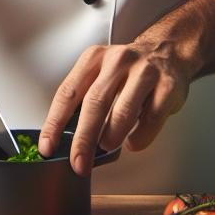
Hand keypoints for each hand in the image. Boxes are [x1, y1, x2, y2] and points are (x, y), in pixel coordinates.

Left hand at [38, 39, 192, 176]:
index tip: (48, 146)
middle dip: (84, 139)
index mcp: (94, 58)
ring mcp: (144, 72)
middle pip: (94, 103)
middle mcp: (117, 61)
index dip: (55, 122)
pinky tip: (133, 143)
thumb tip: (68, 137)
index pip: (68, 92)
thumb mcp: (101, 71)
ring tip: (106, 147)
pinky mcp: (167, 86)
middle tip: (78, 162)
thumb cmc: (128, 69)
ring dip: (112, 136)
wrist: (167, 51)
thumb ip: (86, 97)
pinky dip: (140, 137)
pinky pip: (151, 119)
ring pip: (123, 111)